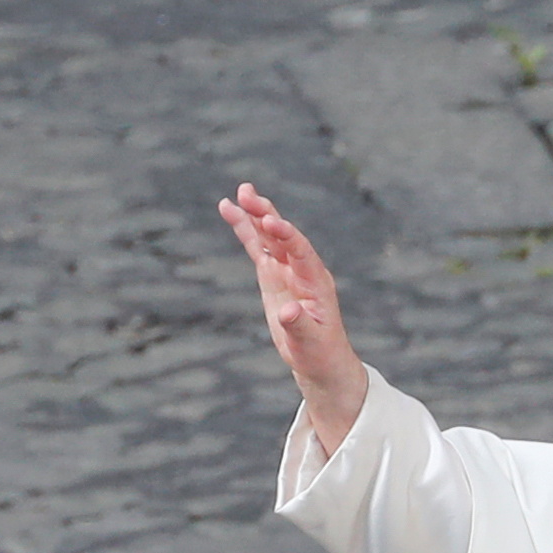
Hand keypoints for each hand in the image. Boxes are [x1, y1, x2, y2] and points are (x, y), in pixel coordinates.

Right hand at [219, 183, 367, 452]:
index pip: (300, 251)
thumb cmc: (320, 353)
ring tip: (239, 193)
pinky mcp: (273, 276)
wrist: (320, 360)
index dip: (286, 235)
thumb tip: (286, 312)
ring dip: (255, 215)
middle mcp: (301, 269)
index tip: (271, 223)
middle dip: (266, 214)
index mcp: (316, 281)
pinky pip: (257, 248)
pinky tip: (231, 211)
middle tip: (247, 193)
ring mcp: (286, 270)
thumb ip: (299, 326)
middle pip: (282, 235)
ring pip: (268, 237)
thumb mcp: (311, 343)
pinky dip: (246, 231)